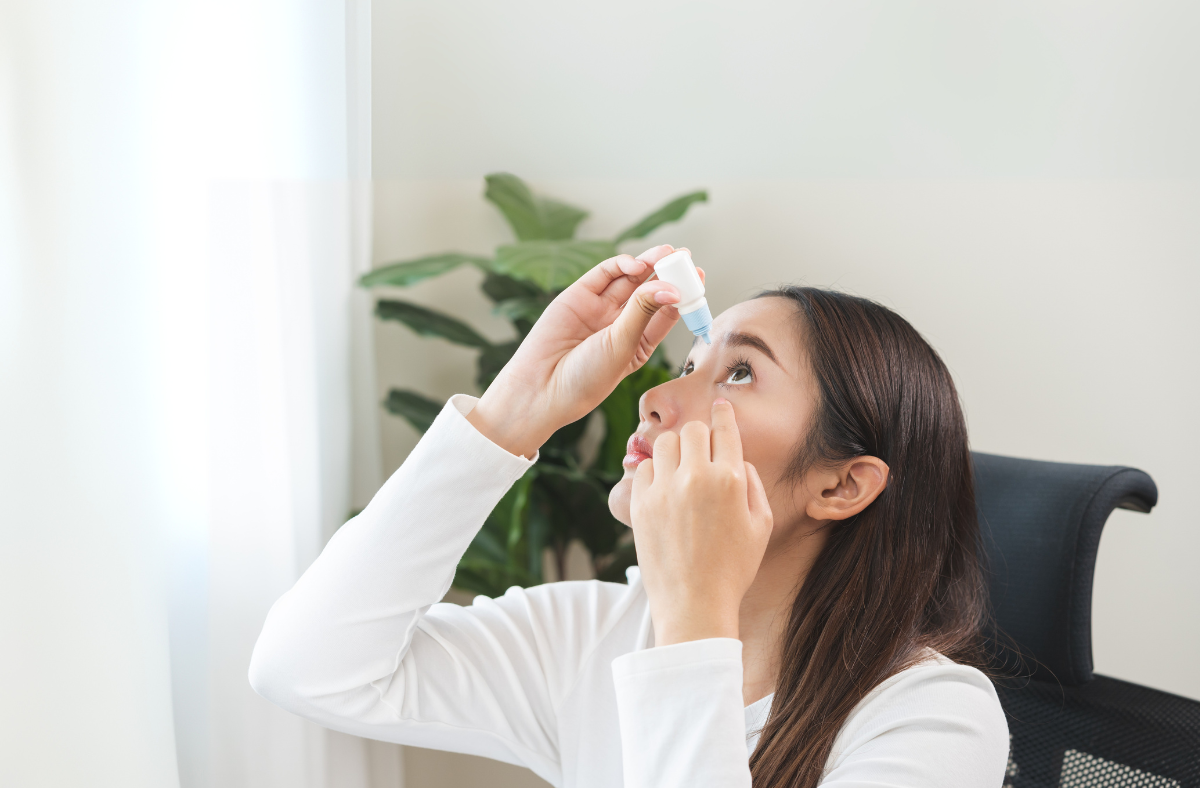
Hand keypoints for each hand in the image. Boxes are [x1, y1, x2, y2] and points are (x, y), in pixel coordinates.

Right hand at [469, 245, 695, 457]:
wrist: (541, 387)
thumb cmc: (585, 378)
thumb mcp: (623, 346)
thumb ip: (643, 312)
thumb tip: (670, 286)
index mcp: (639, 343)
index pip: (667, 312)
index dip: (683, 293)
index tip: (699, 278)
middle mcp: (621, 323)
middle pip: (651, 290)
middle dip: (669, 272)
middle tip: (685, 257)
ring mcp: (601, 308)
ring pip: (630, 279)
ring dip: (649, 263)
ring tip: (666, 253)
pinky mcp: (580, 295)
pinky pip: (605, 274)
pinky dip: (622, 265)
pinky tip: (637, 265)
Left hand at [630, 399, 772, 645]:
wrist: (694, 604)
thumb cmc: (732, 569)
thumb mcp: (761, 526)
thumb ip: (753, 484)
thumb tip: (736, 459)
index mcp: (729, 480)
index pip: (724, 429)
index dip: (722, 414)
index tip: (720, 406)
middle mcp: (696, 477)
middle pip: (692, 430)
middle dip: (699, 436)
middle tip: (700, 451)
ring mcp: (665, 489)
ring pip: (665, 443)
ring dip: (675, 451)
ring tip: (680, 471)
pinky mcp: (641, 503)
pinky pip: (644, 468)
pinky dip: (654, 472)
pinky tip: (663, 489)